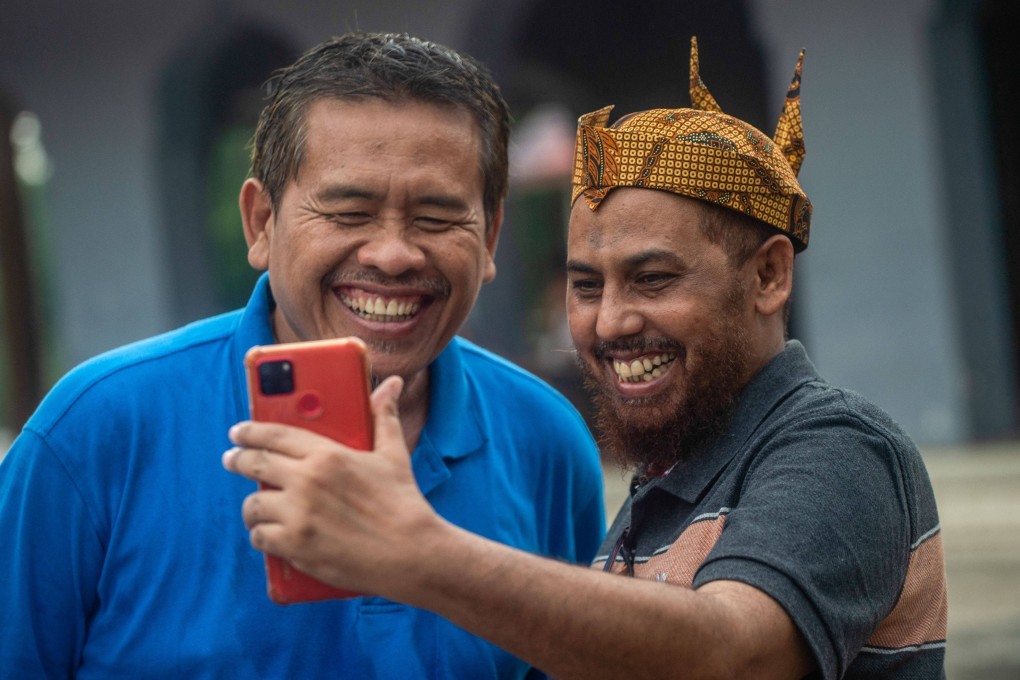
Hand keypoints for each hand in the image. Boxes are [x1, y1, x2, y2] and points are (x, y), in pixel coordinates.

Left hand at [222, 375, 440, 594]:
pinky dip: (262, 536)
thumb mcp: (393, 454)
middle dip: (237, 460)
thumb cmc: (403, 502)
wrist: (412, 553)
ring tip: (257, 507)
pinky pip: (260, 537)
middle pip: (255, 464)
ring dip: (253, 506)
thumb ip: (384, 417)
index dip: (250, 431)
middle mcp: (307, 481)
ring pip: (253, 504)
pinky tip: (269, 534)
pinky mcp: (295, 547)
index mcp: (327, 454)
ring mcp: (298, 515)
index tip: (238, 432)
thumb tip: (392, 386)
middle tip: (232, 460)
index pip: (275, 434)